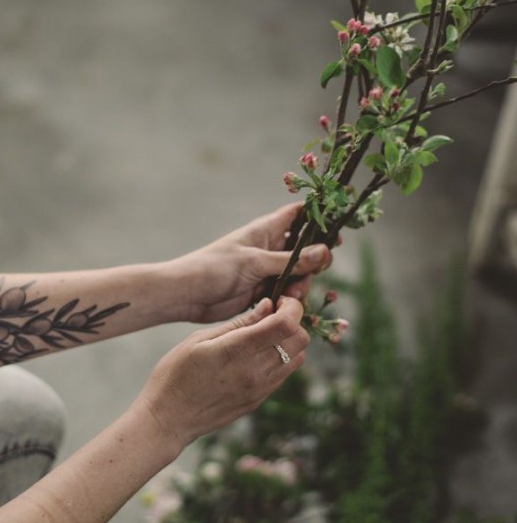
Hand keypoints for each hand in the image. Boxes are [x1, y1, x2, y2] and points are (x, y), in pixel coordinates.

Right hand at [135, 296, 308, 450]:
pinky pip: (283, 374)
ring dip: (288, 341)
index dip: (292, 307)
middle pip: (300, 340)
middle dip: (293, 321)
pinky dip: (280, 358)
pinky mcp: (258, 401)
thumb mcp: (200, 339)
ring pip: (298, 358)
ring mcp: (260, 390)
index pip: (287, 324)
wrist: (168, 419)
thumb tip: (267, 305)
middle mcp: (257, 372)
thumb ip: (239, 323)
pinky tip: (256, 354)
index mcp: (239, 351)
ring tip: (264, 335)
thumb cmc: (175, 374)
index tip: (280, 300)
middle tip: (273, 315)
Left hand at [169, 204, 331, 322]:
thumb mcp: (255, 262)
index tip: (336, 233)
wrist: (186, 295)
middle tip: (310, 274)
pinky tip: (285, 307)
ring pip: (299, 275)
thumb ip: (291, 260)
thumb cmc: (214, 268)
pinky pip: (286, 294)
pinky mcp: (262, 292)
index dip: (319, 219)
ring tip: (289, 297)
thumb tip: (325, 252)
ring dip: (301, 286)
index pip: (298, 215)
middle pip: (306, 250)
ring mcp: (267, 271)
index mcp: (266, 230)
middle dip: (314, 263)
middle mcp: (269, 248)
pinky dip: (289, 301)